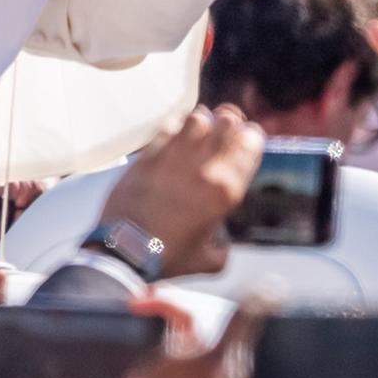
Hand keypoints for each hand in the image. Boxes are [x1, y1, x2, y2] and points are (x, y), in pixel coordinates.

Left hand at [98, 106, 265, 277]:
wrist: (124, 251)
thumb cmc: (166, 257)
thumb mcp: (209, 259)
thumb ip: (223, 245)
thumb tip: (220, 236)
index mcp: (224, 190)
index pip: (250, 144)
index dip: (252, 137)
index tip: (248, 139)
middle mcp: (203, 168)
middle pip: (227, 122)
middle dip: (230, 123)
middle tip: (225, 130)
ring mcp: (174, 157)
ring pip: (199, 118)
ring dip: (204, 121)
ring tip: (201, 131)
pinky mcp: (149, 154)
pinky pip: (169, 126)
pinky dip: (177, 126)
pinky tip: (177, 135)